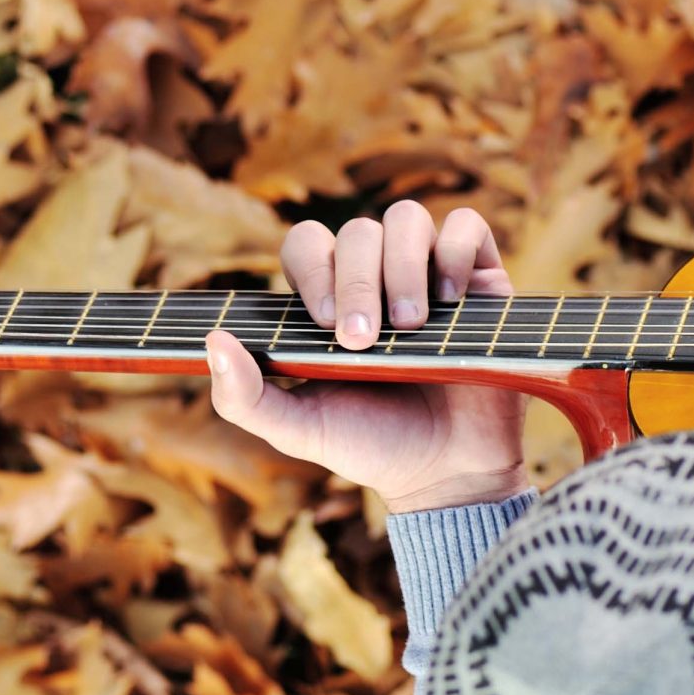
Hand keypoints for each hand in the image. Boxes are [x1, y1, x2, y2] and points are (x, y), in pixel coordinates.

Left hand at [207, 202, 528, 513]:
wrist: (447, 475)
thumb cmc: (372, 448)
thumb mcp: (297, 430)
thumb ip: (244, 398)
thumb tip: (213, 341)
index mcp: (330, 300)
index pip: (308, 244)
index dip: (313, 270)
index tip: (325, 326)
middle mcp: (379, 278)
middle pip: (358, 231)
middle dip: (357, 283)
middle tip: (364, 341)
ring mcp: (430, 274)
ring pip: (408, 218)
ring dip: (403, 267)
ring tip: (409, 326)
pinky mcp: (480, 281)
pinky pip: (468, 227)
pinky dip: (456, 252)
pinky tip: (451, 301)